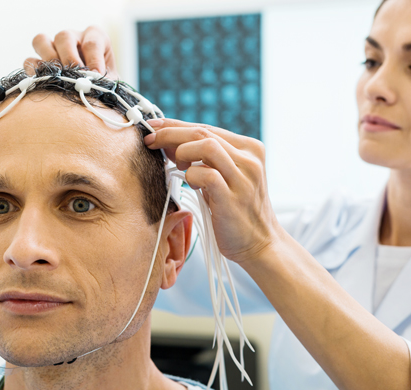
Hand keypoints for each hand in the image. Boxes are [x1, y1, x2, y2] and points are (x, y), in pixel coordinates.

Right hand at [25, 26, 116, 76]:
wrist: (93, 94)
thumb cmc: (104, 84)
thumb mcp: (110, 82)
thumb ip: (104, 81)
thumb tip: (90, 85)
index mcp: (94, 37)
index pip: (92, 41)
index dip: (94, 59)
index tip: (97, 75)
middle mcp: (73, 37)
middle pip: (64, 37)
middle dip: (69, 57)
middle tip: (76, 76)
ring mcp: (54, 47)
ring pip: (41, 41)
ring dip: (49, 60)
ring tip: (60, 78)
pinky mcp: (40, 60)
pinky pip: (30, 60)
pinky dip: (35, 72)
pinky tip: (47, 83)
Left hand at [144, 119, 283, 264]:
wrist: (260, 244)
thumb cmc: (237, 212)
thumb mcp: (226, 178)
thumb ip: (205, 160)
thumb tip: (169, 142)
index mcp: (250, 148)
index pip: (207, 128)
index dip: (176, 125)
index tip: (153, 127)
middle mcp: (250, 159)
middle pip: (203, 132)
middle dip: (170, 133)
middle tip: (150, 140)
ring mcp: (244, 177)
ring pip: (206, 146)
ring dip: (182, 152)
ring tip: (178, 167)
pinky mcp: (233, 197)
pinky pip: (206, 174)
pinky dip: (191, 176)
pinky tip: (192, 185)